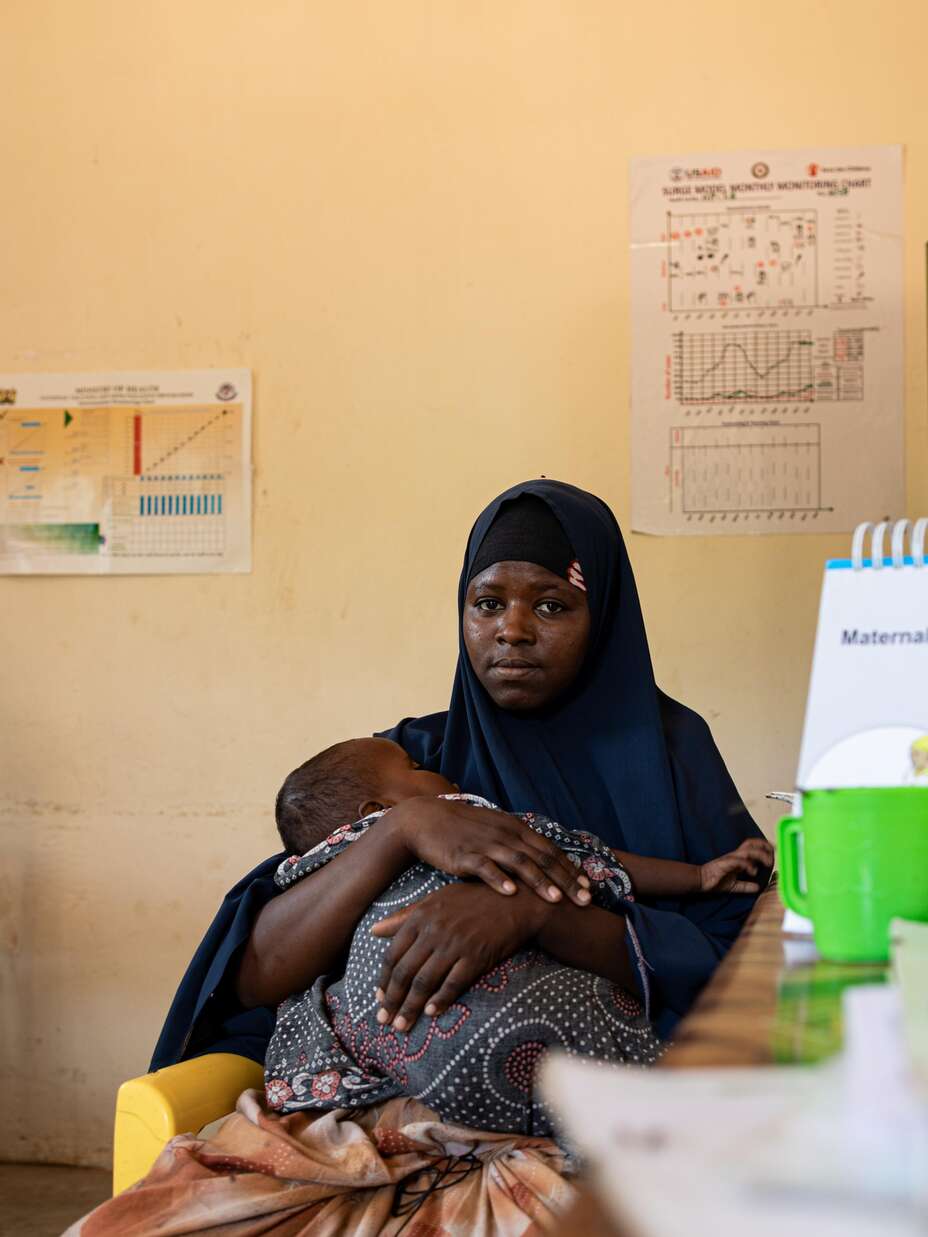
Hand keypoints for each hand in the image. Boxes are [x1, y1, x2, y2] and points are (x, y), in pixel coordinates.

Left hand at [371, 882, 550, 1030]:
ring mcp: (455, 944)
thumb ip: (403, 916)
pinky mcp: (476, 956)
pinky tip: (431, 1013)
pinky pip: (453, 983)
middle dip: (392, 1000)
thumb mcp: (435, 900)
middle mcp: (434, 931)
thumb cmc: (472, 900)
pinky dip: (440, 1000)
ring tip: (402, 1026)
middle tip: (384, 1020)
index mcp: (420, 917)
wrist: (514, 901)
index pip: (393, 954)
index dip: (383, 980)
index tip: (379, 999)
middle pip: (405, 972)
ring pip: (425, 981)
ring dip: (411, 1007)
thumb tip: (373, 930)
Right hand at [387, 796, 590, 905]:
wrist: (426, 819)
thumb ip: (517, 844)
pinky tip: (511, 893)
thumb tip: (541, 861)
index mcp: (515, 828)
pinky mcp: (464, 855)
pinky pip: (485, 868)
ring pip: (519, 863)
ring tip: (556, 899)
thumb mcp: (495, 831)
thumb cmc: (463, 829)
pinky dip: (499, 880)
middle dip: (566, 880)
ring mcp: (486, 844)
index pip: (550, 850)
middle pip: (542, 858)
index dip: (570, 868)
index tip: (588, 886)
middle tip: (585, 899)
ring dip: (539, 881)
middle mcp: (506, 834)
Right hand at [699, 837, 774, 893]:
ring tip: (768, 863)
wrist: (701, 881)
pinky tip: (753, 872)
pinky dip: (748, 865)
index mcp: (738, 858)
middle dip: (764, 847)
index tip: (774, 849)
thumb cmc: (716, 881)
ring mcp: (730, 858)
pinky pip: (738, 861)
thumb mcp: (734, 886)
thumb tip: (758, 888)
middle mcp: (735, 856)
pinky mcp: (725, 863)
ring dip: (760, 855)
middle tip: (774, 856)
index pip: (751, 846)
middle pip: (751, 844)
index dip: (763, 845)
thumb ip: (746, 886)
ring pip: (747, 851)